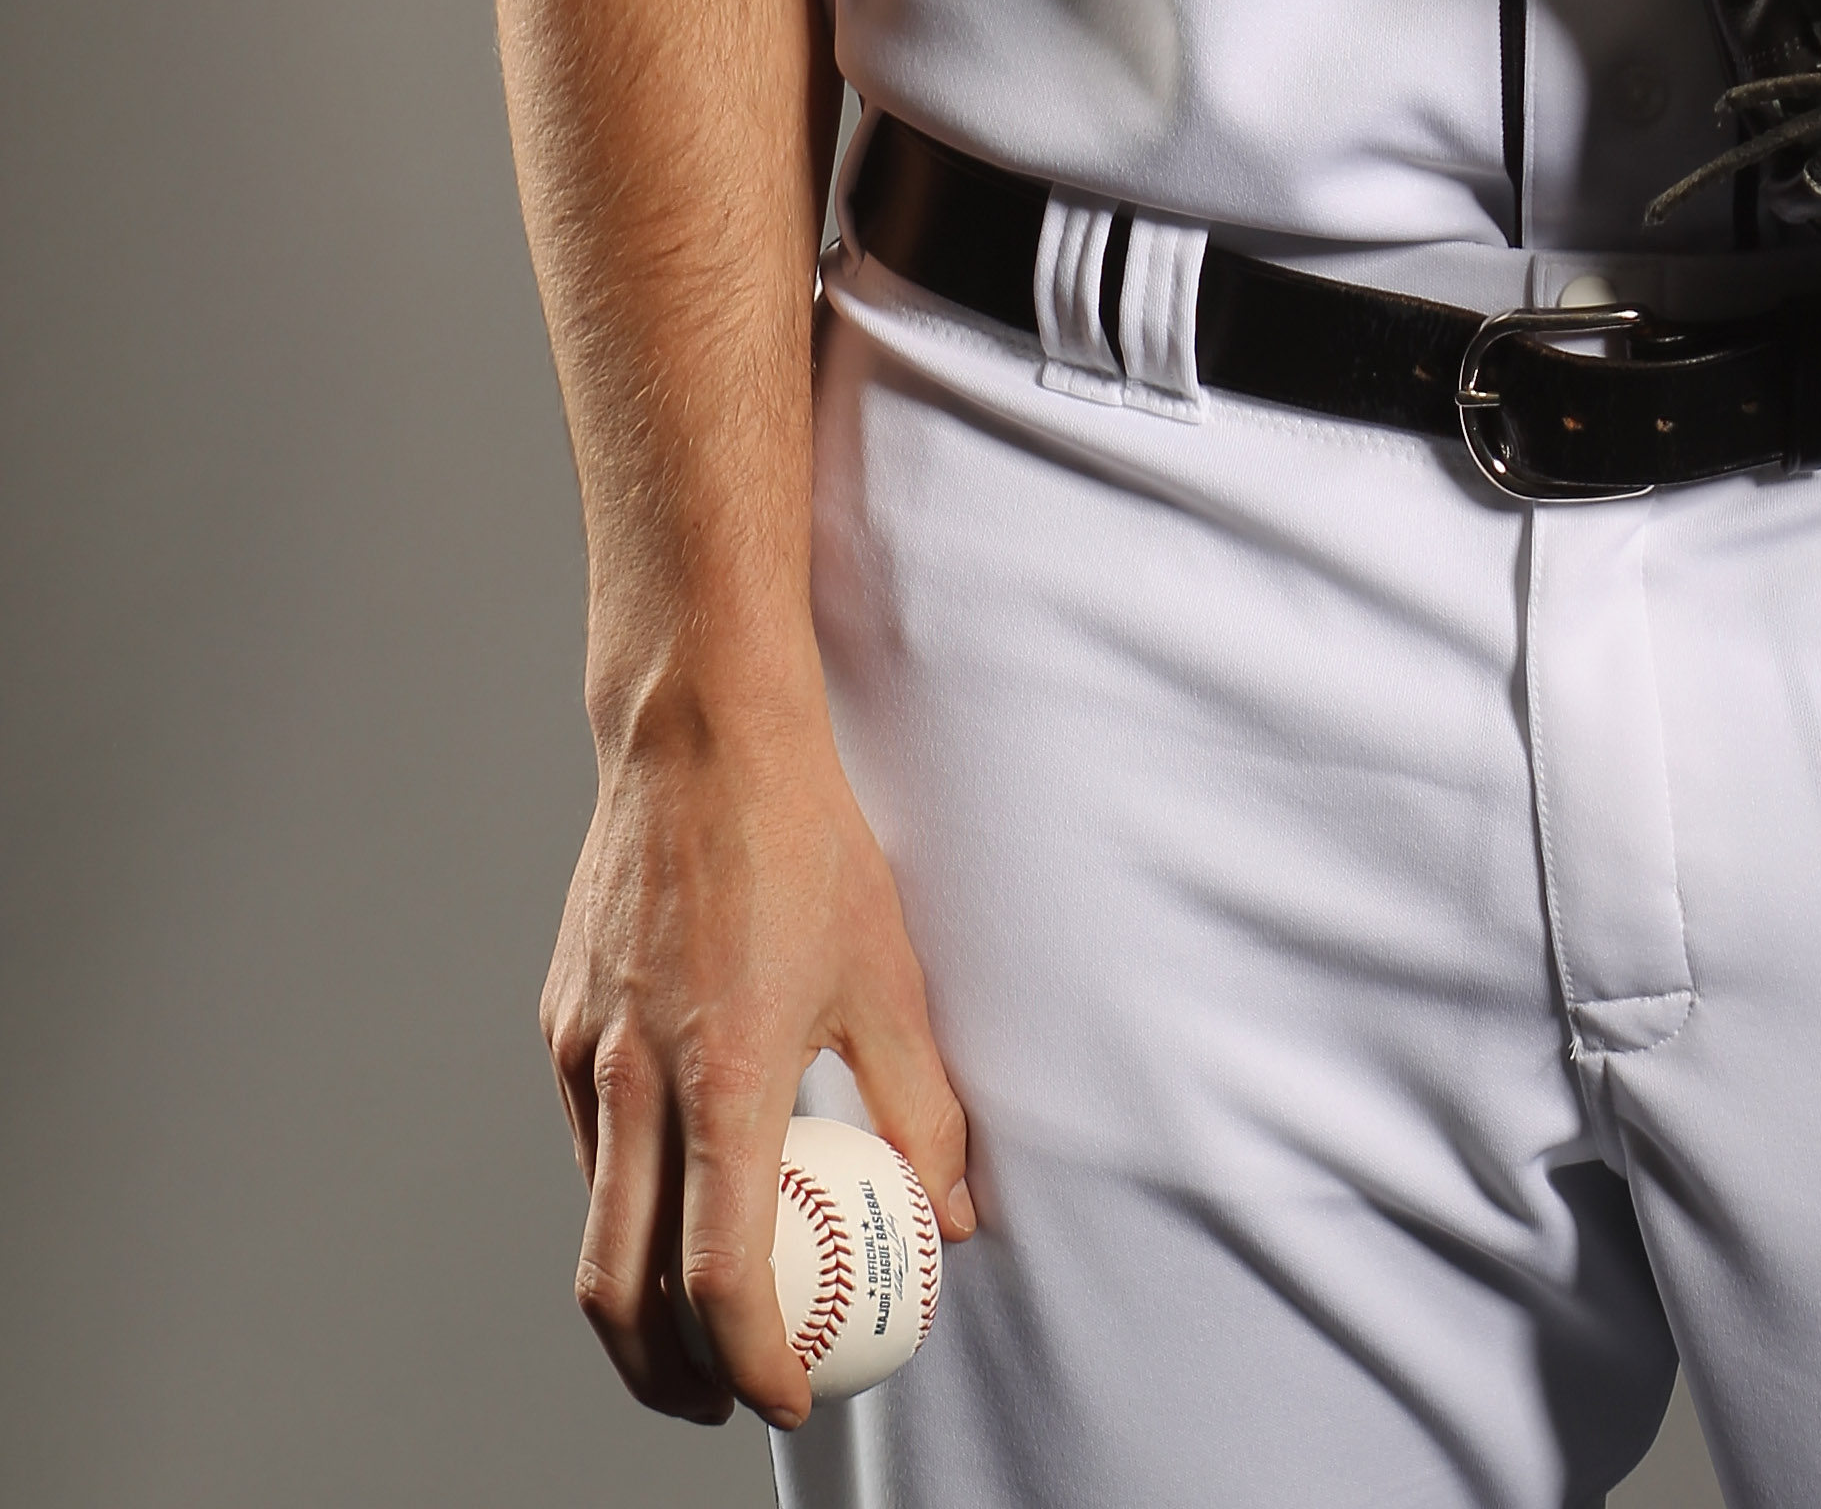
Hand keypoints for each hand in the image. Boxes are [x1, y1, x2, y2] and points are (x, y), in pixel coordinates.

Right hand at [544, 662, 974, 1427]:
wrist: (699, 733)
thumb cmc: (804, 844)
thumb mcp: (890, 977)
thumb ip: (922, 1108)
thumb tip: (950, 1214)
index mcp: (722, 1078)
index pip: (719, 1279)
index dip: (753, 1365)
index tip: (787, 1398)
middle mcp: (633, 1078)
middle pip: (619, 1290)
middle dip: (666, 1376)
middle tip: (722, 1399)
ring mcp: (583, 1051)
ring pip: (591, 1223)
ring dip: (636, 1299)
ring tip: (699, 1320)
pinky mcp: (559, 1021)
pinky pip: (582, 1147)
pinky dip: (621, 1202)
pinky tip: (675, 1189)